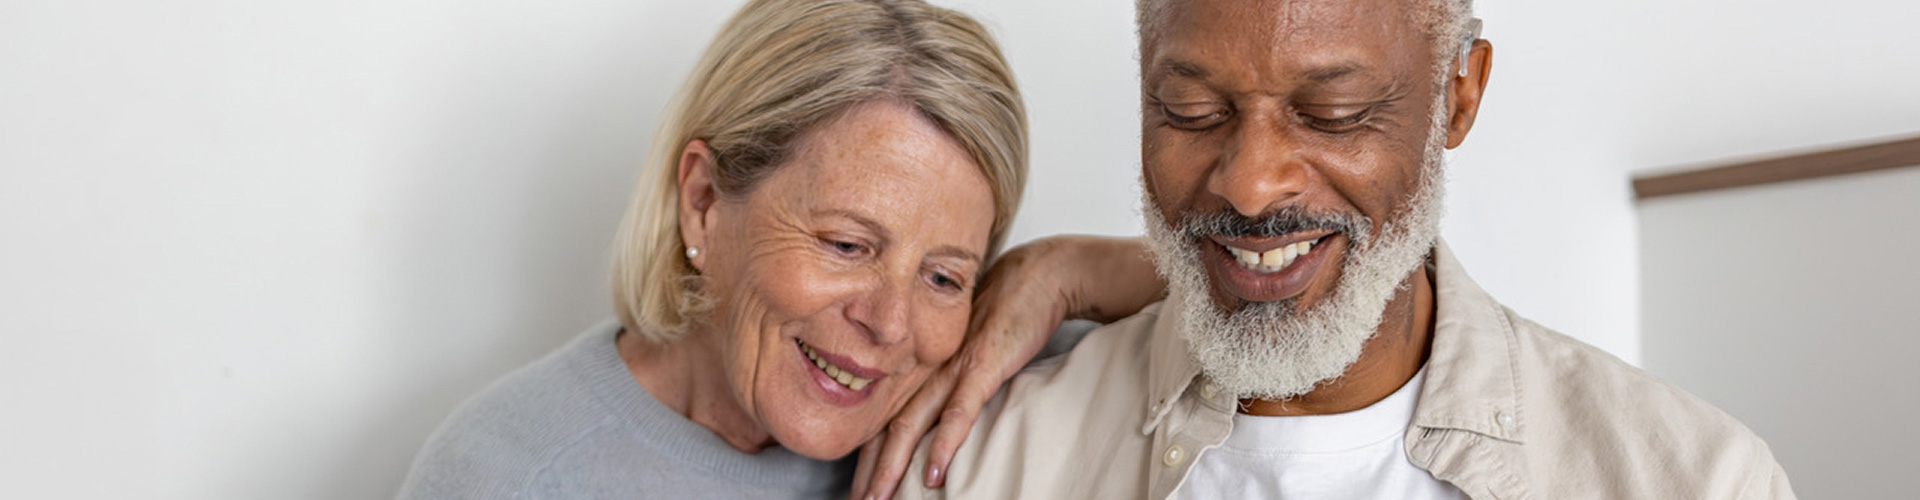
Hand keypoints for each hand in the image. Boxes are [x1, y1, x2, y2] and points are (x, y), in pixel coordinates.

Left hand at [849, 236, 1162, 499]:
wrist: (1038, 276)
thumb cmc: (1005, 311)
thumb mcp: (968, 348)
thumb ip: (952, 379)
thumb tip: (944, 414)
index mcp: (922, 365)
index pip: (884, 415)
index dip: (866, 452)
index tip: (857, 485)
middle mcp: (928, 368)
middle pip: (888, 427)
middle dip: (870, 470)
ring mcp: (953, 368)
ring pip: (912, 424)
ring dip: (892, 466)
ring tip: (878, 498)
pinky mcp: (983, 366)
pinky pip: (959, 412)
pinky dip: (944, 444)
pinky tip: (933, 473)